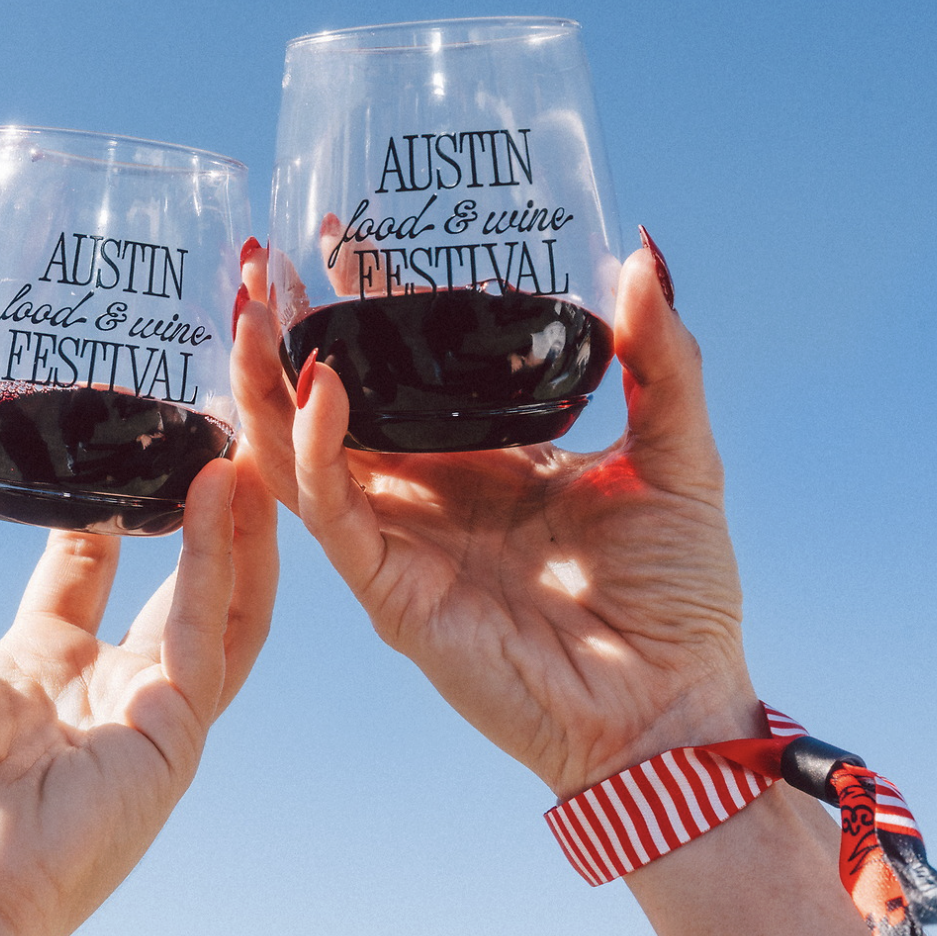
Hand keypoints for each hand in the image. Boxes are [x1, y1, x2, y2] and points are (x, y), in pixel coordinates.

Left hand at [0, 406, 276, 935]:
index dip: (102, 498)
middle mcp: (98, 681)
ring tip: (239, 445)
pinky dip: (227, 561)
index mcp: (32, 661)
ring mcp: (145, 707)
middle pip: (166, 575)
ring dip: (232, 525)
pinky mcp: (178, 729)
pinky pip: (217, 633)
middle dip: (190, 506)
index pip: (85, 562)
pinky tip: (224, 490)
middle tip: (205, 431)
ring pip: (215, 600)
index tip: (117, 429)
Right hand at [234, 236, 758, 799]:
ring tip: (256, 305)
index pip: (402, 365)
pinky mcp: (388, 587)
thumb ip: (661, 361)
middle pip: (330, 400)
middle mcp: (428, 490)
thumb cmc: (680, 595)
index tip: (340, 231)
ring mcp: (400, 538)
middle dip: (287, 330)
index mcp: (483, 455)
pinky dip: (316, 449)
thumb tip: (642, 257)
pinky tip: (321, 387)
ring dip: (269, 379)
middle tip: (265, 257)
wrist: (672, 705)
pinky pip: (333, 511)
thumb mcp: (679, 455)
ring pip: (302, 451)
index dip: (365, 301)